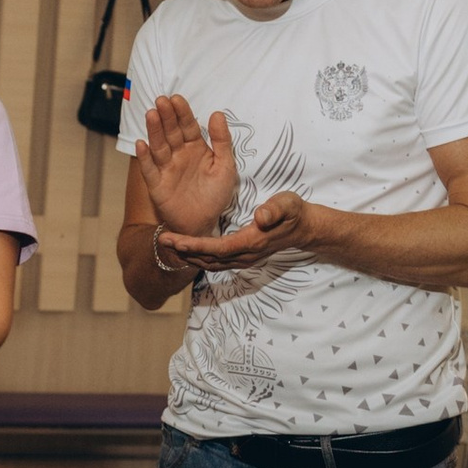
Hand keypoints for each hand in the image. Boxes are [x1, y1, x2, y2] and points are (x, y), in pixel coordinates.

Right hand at [135, 94, 242, 241]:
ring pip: (159, 146)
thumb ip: (222, 141)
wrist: (203, 224)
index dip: (182, 113)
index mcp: (196, 148)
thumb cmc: (215, 196)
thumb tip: (217, 113)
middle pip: (171, 132)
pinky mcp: (157, 185)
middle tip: (162, 100)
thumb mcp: (226, 167)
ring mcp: (166, 168)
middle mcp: (179, 155)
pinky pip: (149, 169)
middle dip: (166, 117)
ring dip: (154, 131)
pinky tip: (141, 144)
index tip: (177, 99)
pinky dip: (144, 157)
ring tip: (151, 114)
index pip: (188, 126)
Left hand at [162, 190, 310, 273]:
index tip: (176, 240)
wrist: (305, 227)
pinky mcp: (242, 256)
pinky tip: (186, 249)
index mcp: (252, 242)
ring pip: (211, 262)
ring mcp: (244, 258)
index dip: (196, 246)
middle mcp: (245, 255)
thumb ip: (275, 210)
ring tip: (168, 244)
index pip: (218, 248)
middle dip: (185, 251)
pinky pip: (216, 261)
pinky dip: (199, 256)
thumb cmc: (294, 212)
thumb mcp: (288, 204)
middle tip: (162, 239)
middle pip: (209, 258)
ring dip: (189, 255)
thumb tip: (261, 216)